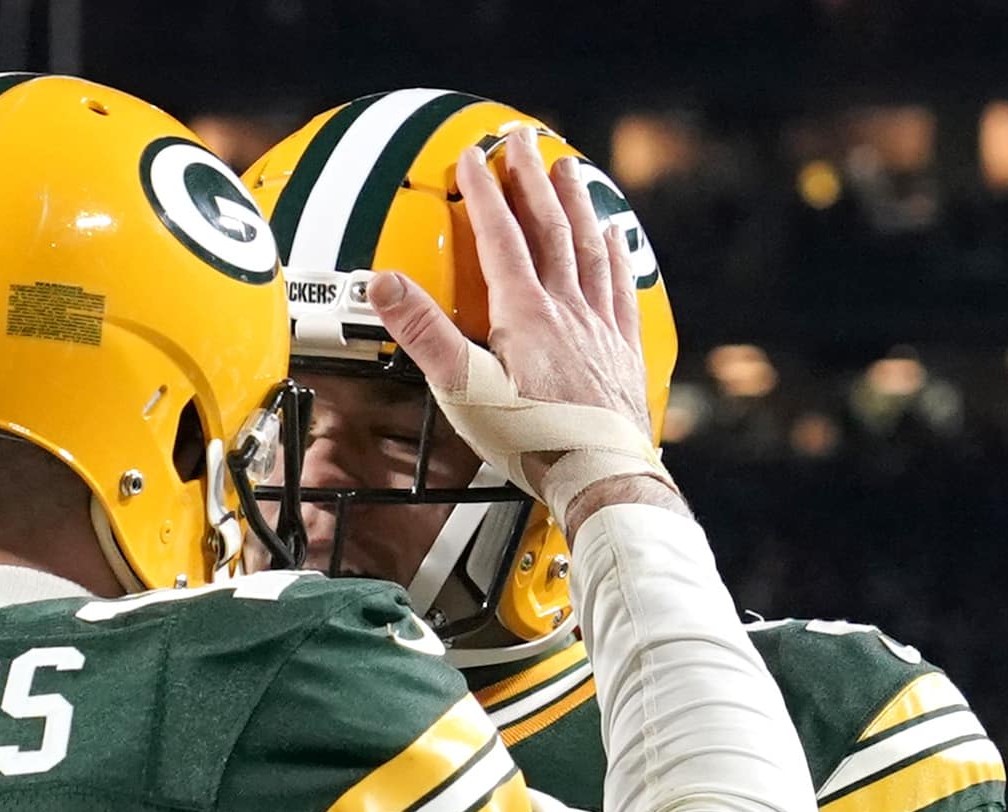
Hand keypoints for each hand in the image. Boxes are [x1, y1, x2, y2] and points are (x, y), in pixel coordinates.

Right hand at [368, 126, 681, 534]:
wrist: (599, 474)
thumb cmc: (533, 441)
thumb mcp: (463, 389)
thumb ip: (424, 334)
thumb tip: (385, 285)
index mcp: (525, 313)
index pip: (500, 236)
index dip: (484, 192)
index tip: (472, 158)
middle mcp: (567, 309)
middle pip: (549, 227)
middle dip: (531, 179)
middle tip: (521, 141)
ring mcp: (599, 326)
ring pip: (587, 246)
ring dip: (574, 202)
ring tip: (566, 169)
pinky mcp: (621, 349)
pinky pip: (618, 285)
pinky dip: (612, 252)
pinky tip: (612, 236)